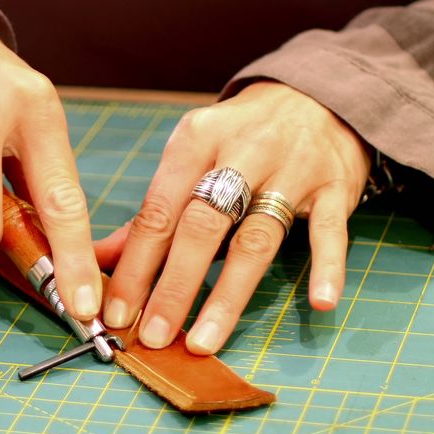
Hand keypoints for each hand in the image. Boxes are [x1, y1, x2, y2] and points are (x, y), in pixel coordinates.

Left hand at [99, 81, 371, 353]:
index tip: (117, 313)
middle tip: (156, 335)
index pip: (158, 212)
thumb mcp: (191, 157)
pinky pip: (331, 231)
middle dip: (175, 286)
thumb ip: (152, 212)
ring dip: (229, 294)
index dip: (135, 266)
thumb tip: (99, 260)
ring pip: (257, 238)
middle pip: (202, 226)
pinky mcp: (335, 185)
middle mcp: (242, 151)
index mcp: (195, 140)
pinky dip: (327, 266)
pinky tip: (320, 302)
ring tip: (206, 339)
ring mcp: (292, 168)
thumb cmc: (239, 137)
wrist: (315, 95)